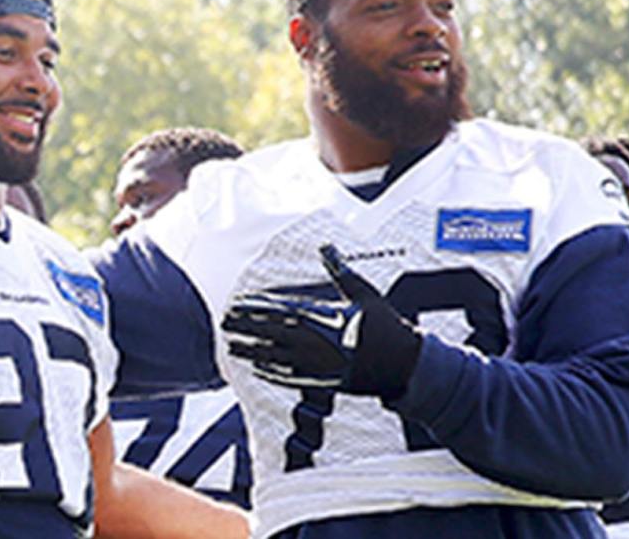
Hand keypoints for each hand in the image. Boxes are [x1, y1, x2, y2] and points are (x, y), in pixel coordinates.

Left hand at [222, 244, 422, 397]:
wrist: (404, 364)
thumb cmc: (385, 325)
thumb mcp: (364, 292)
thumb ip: (340, 271)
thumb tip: (326, 247)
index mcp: (323, 317)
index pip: (280, 310)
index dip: (256, 308)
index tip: (237, 304)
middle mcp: (315, 341)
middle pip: (271, 333)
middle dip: (246, 327)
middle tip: (225, 321)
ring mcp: (317, 363)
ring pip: (276, 357)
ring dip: (252, 351)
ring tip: (231, 346)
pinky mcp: (323, 381)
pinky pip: (290, 377)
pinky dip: (271, 372)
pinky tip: (256, 368)